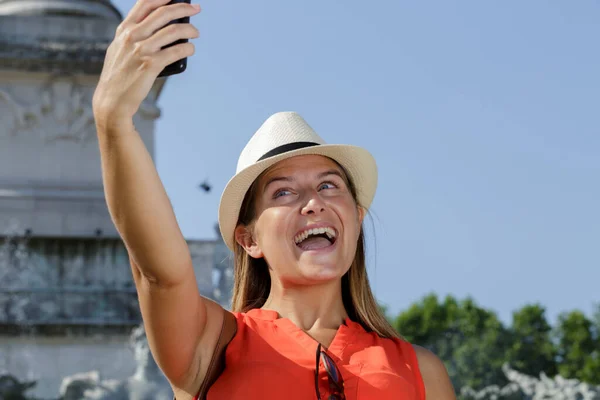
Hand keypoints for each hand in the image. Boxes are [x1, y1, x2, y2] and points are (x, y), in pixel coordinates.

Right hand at [92, 0, 200, 128]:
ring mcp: (141, 50)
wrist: (112, 100)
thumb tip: (159, 28)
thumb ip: (133, 36)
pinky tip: (191, 48)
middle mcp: (132, 36)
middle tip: (196, 9)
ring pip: (173, 30)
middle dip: (183, 8)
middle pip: (163, 13)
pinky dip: (188, 47)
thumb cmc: (118, 76)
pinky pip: (177, 51)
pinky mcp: (151, 64)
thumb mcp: (119, 49)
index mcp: (124, 30)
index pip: (145, 3)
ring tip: (196, 32)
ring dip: (190, 29)